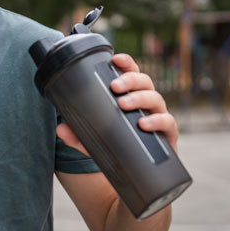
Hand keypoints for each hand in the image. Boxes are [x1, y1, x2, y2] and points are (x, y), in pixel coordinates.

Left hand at [57, 53, 179, 152]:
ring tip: (123, 104)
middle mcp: (146, 103)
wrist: (136, 172)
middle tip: (114, 86)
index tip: (115, 58)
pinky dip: (157, 121)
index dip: (126, 63)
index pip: (131, 74)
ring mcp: (159, 117)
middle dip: (130, 80)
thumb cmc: (117, 147)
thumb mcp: (92, 140)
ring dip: (139, 98)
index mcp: (130, 96)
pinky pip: (168, 123)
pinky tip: (143, 124)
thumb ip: (76, 135)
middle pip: (145, 82)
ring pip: (156, 98)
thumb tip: (61, 129)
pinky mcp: (168, 135)